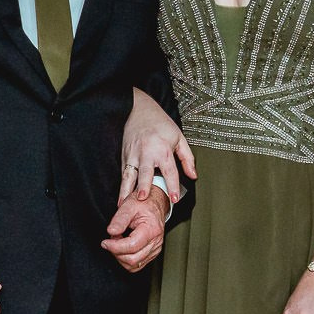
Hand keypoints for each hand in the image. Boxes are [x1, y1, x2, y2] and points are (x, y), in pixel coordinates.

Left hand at [100, 193, 165, 271]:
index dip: (115, 246)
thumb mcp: (129, 205)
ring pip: (134, 265)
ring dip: (121, 256)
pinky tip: (123, 247)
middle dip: (117, 252)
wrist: (155, 203)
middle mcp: (155, 242)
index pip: (131, 246)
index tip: (105, 242)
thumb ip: (119, 219)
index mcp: (151, 230)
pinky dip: (126, 259)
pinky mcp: (152, 253)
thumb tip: (111, 232)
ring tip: (118, 241)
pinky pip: (137, 264)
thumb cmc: (144, 203)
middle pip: (133, 259)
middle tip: (111, 240)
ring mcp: (155, 249)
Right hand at [119, 87, 194, 204]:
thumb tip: (193, 175)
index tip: (174, 198)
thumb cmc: (159, 123)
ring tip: (124, 204)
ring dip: (126, 190)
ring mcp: (133, 155)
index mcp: (163, 149)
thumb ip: (187, 158)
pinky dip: (121, 186)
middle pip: (145, 172)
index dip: (172, 185)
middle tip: (143, 198)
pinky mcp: (124, 156)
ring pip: (129, 175)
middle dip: (143, 185)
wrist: (138, 110)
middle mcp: (147, 153)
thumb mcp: (179, 137)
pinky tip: (121, 198)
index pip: (169, 170)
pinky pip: (123, 173)